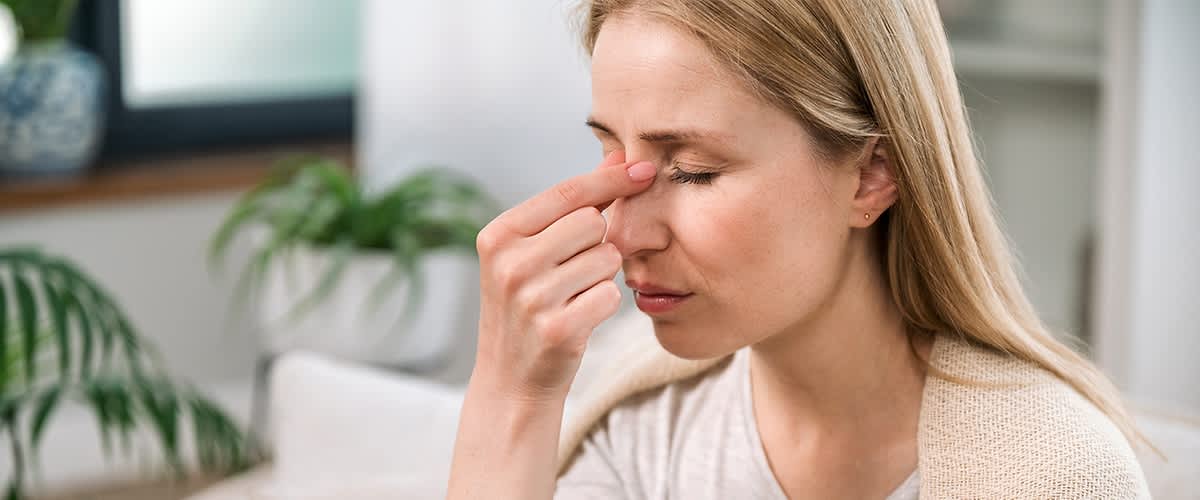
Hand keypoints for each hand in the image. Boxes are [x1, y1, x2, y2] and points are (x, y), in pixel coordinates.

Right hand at [472, 151, 655, 402]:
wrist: (511, 380)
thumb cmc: (529, 306)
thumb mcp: (531, 253)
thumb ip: (571, 207)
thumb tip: (621, 158)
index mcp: (499, 235)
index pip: (568, 193)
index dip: (612, 178)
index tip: (646, 168)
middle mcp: (509, 264)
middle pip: (593, 223)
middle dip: (599, 242)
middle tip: (575, 270)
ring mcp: (531, 298)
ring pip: (607, 258)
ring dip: (603, 275)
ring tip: (573, 295)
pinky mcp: (557, 330)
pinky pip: (611, 295)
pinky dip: (605, 304)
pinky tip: (580, 317)